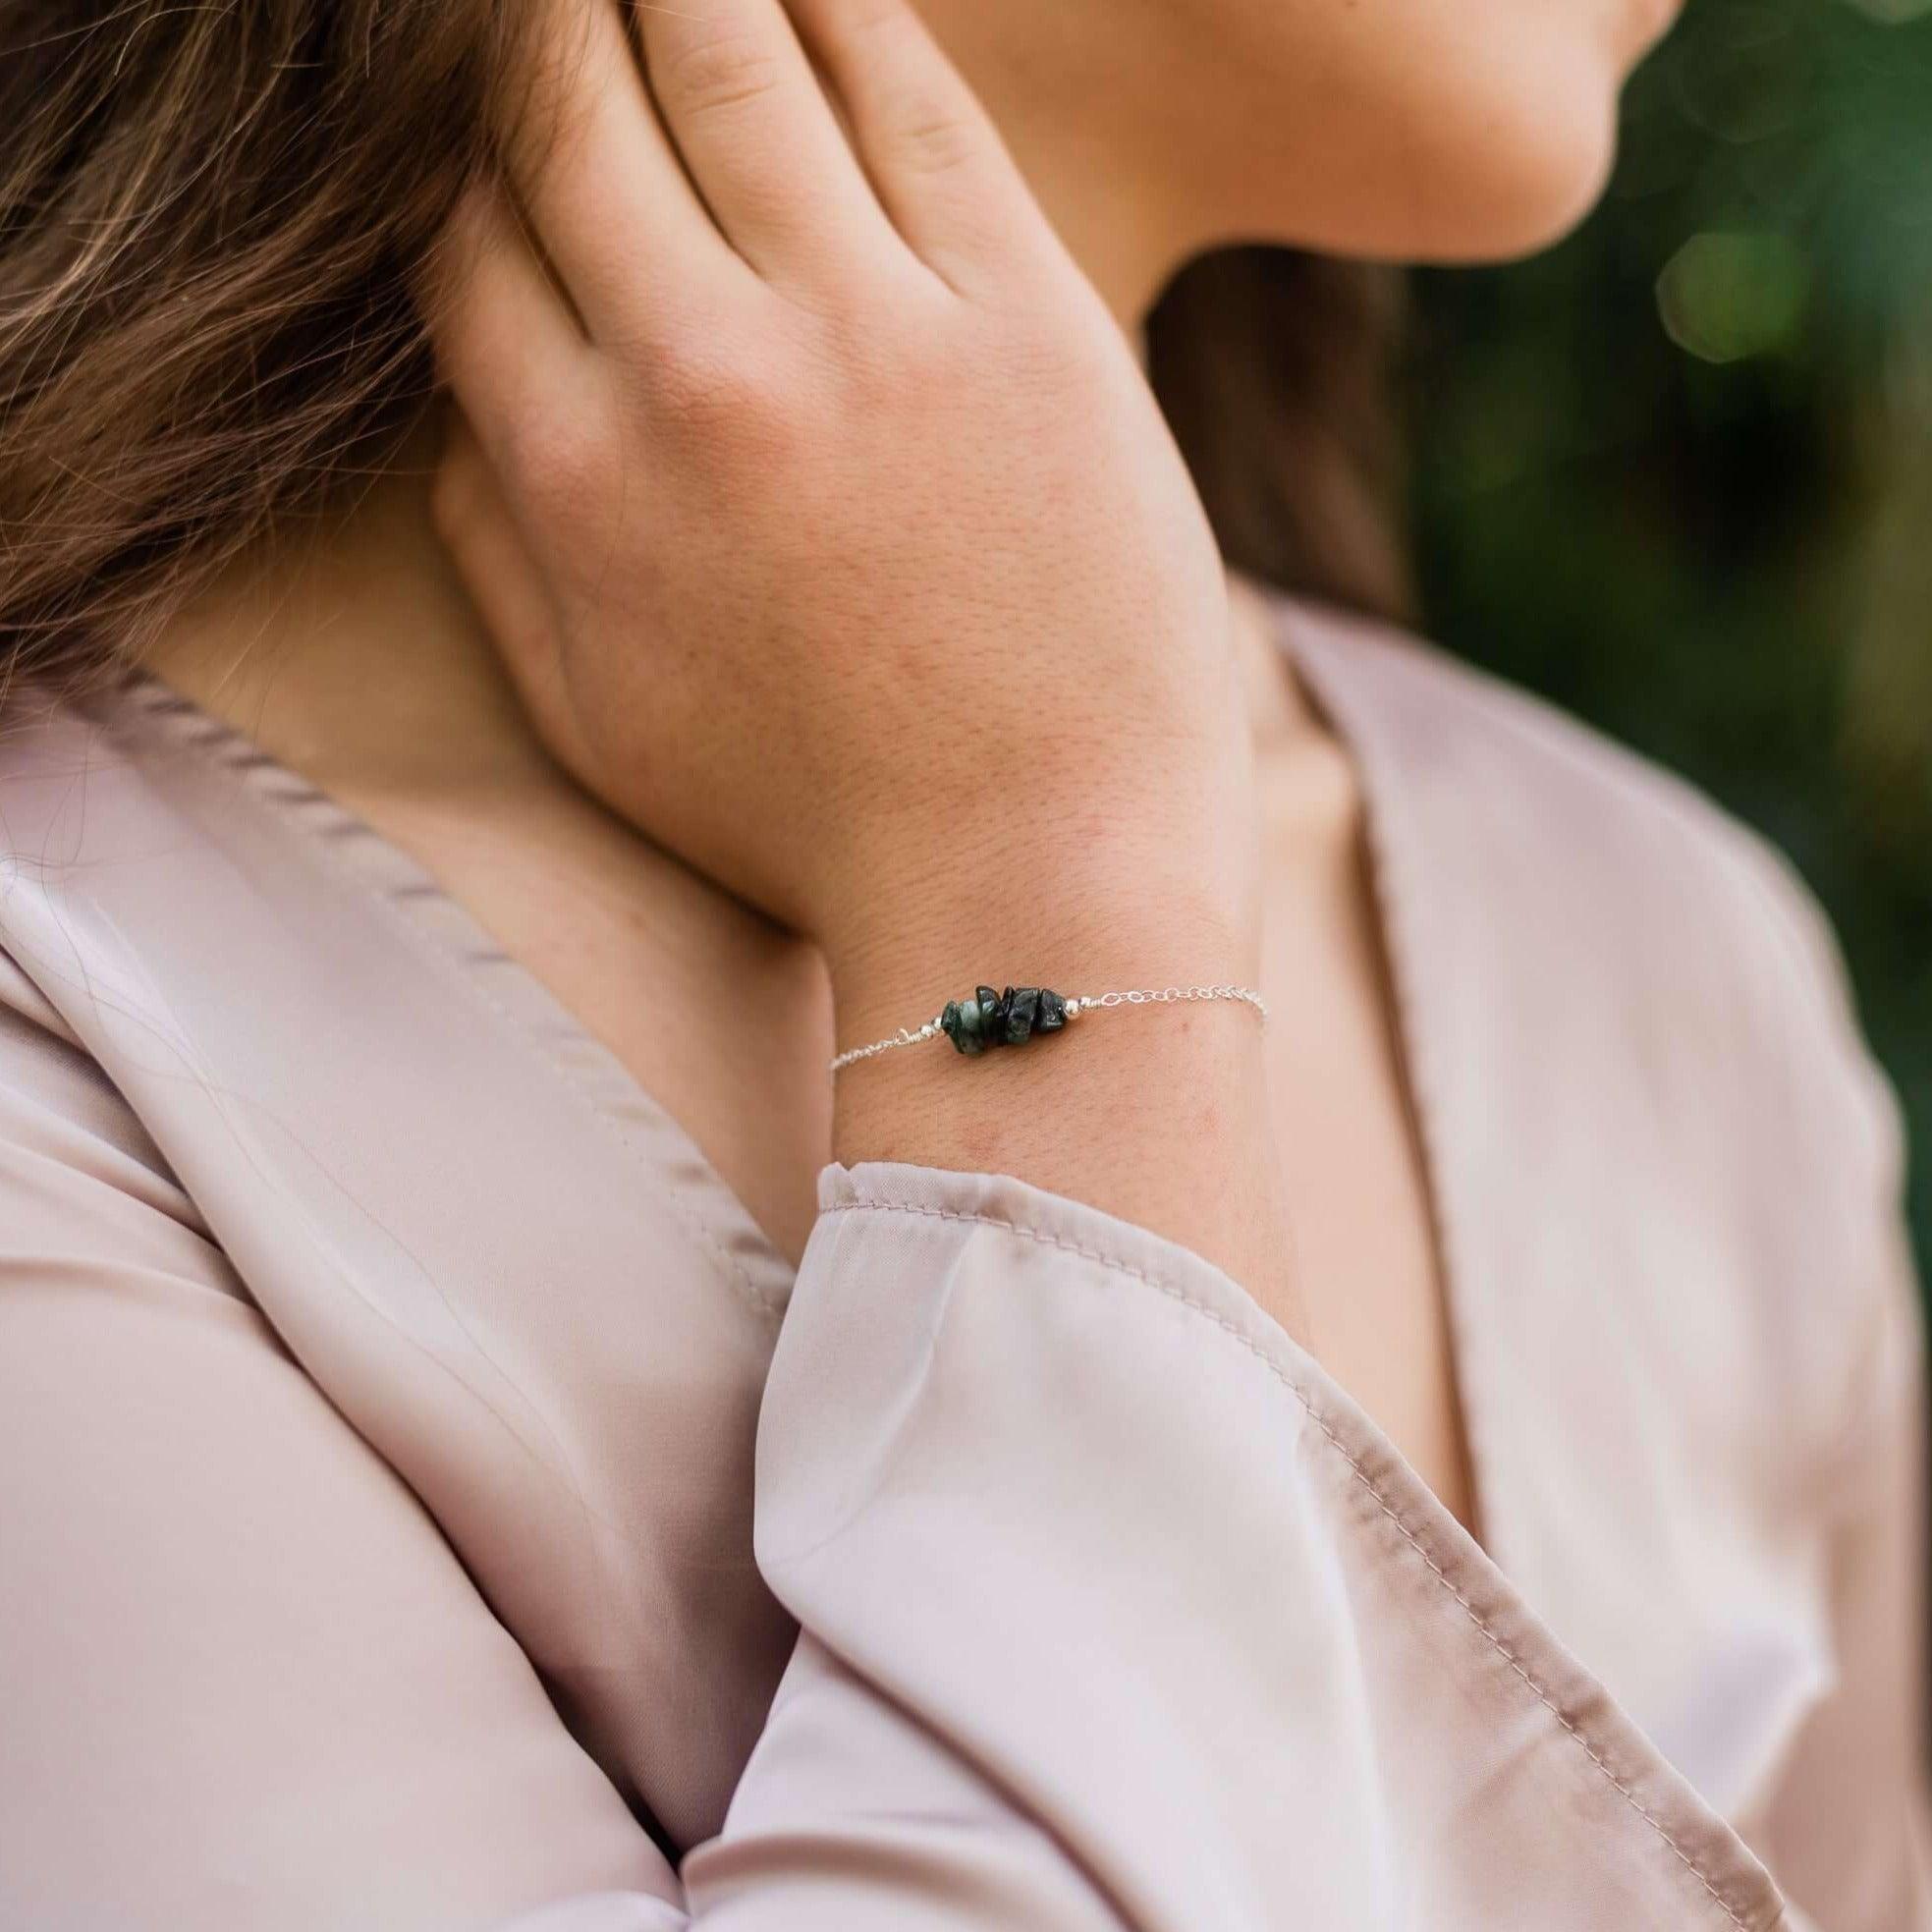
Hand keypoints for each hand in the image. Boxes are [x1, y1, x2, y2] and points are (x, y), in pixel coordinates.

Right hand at [423, 0, 1258, 996]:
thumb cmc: (814, 823)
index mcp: (575, 477)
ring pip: (724, 48)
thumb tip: (451, 407)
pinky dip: (845, 1)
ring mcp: (866, 338)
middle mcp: (695, 378)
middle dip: (537, 13)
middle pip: (561, 99)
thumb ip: (494, 553)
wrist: (1034, 883)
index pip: (457, 221)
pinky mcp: (1024, 322)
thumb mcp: (597, 726)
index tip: (465, 80)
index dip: (447, 123)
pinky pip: (911, 94)